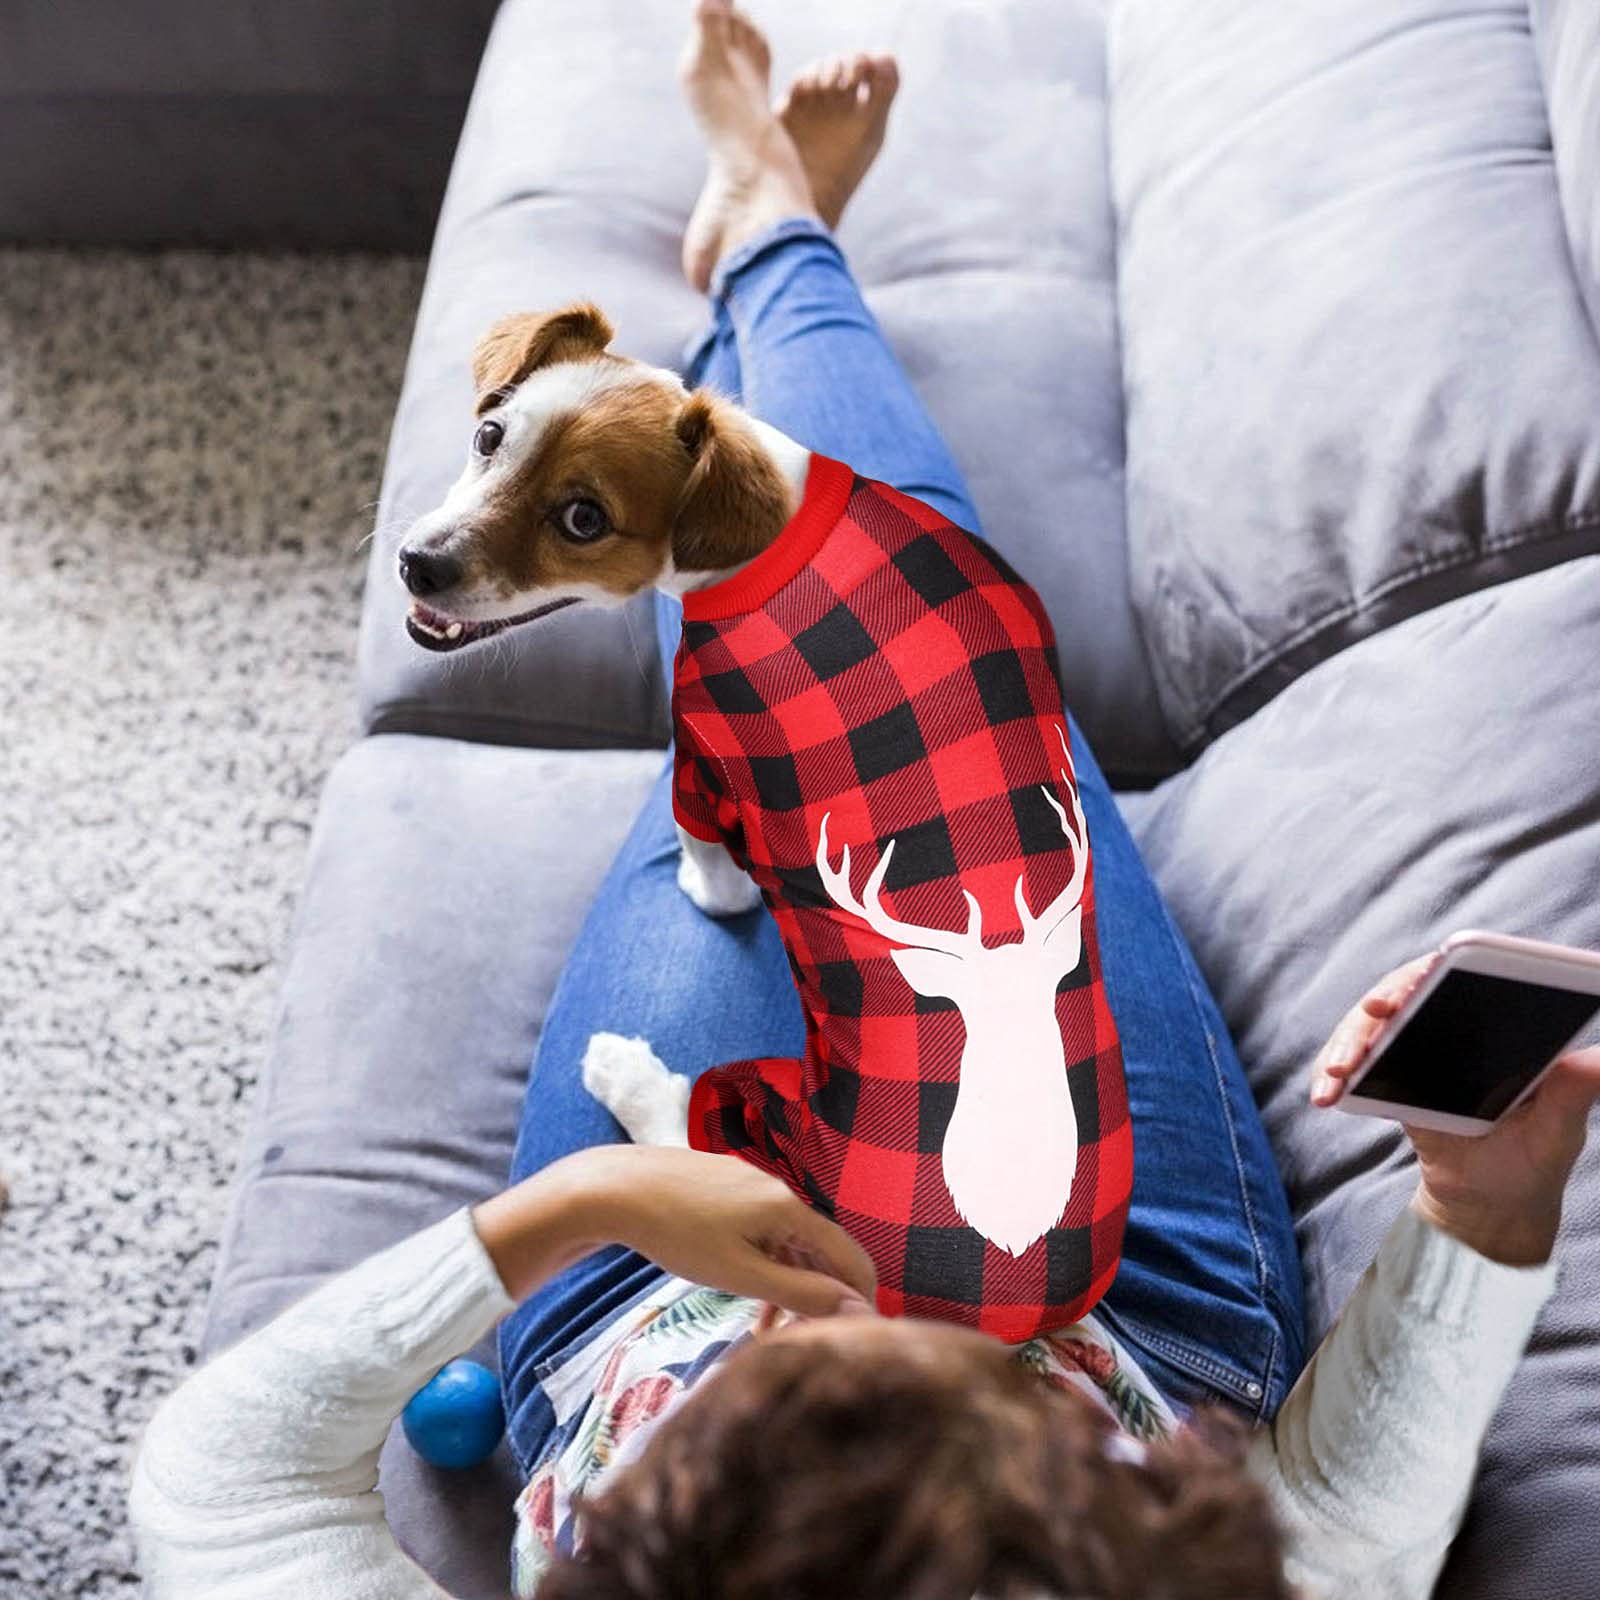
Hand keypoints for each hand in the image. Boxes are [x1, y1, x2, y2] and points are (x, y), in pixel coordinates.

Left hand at [474, 1144, 877, 1315]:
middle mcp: (777, 1189)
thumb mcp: (741, 1274)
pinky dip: (764, 1262)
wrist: (617, 1188)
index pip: (849, 1254)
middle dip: (821, 1295)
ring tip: (768, 1329)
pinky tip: (744, 1287)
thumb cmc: (678, 1234)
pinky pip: (761, 1227)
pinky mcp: (724, 1184)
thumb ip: (799, 1292)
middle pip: (820, 1247)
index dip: (862, 1296)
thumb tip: (856, 1309)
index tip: (863, 1336)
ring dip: (789, 1283)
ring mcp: (749, 1183)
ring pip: (787, 1240)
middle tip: (809, 1340)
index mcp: (790, 1208)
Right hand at [1311, 955, 1599, 1264]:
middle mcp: (1452, 1025)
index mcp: (1497, 1026)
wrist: (1487, 1203)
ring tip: (1336, 1073)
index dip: (1433, 971)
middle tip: (1374, 1012)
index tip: (1417, 982)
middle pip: (1405, 992)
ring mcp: (1416, 1048)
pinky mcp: (1389, 1074)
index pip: (1460, 977)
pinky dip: (1334, 1072)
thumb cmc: (1534, 1161)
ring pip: (1372, 1025)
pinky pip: (1355, 1061)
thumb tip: (1595, 1059)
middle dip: (1382, 1001)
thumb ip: (1574, 1095)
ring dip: (1349, 1042)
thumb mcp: (1559, 1133)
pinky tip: (1325, 1092)